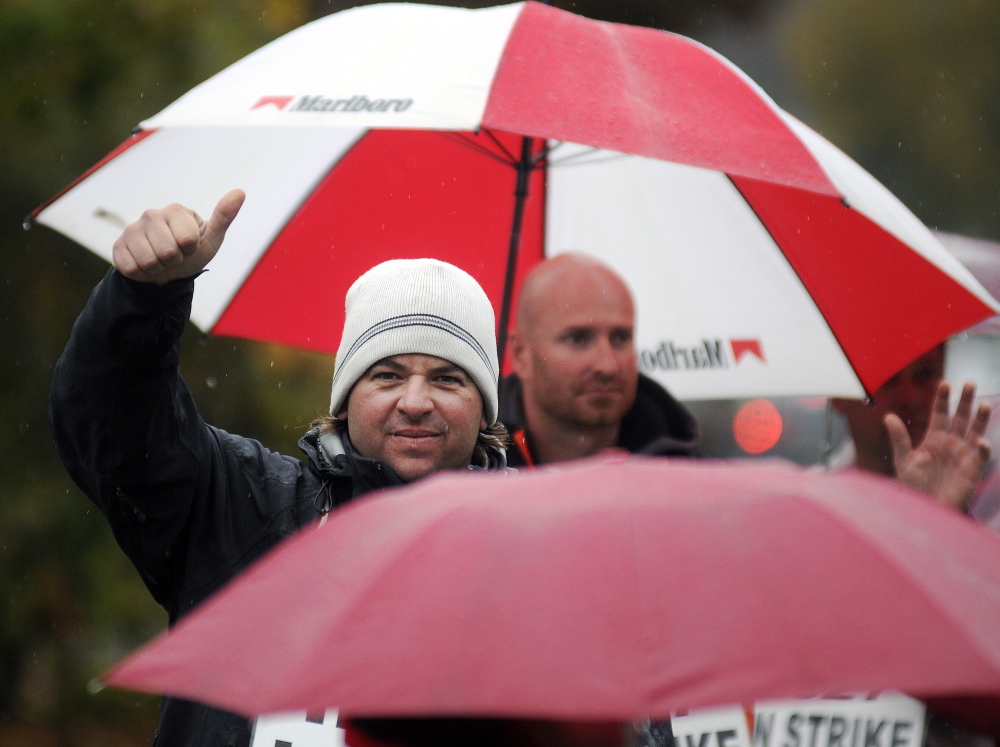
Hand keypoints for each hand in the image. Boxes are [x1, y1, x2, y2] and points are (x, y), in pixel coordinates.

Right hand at [112, 189, 245, 283]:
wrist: (166, 271)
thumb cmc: (192, 252)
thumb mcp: (211, 238)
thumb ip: (224, 216)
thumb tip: (240, 191)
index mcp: (176, 210)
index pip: (187, 240)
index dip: (190, 249)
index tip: (189, 246)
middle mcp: (151, 214)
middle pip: (167, 252)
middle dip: (174, 261)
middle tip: (174, 256)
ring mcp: (132, 229)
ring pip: (149, 261)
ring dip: (158, 268)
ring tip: (161, 260)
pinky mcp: (118, 246)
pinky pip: (132, 268)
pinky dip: (142, 273)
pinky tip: (145, 264)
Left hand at [887, 381, 991, 509]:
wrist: (926, 508)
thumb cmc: (914, 485)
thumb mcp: (903, 459)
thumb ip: (899, 438)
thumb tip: (888, 416)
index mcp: (934, 437)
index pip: (940, 413)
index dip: (943, 399)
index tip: (945, 383)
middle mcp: (951, 442)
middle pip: (960, 417)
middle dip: (965, 401)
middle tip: (969, 383)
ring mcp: (964, 454)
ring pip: (975, 431)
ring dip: (980, 418)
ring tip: (984, 403)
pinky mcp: (973, 468)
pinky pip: (981, 455)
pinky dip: (982, 448)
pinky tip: (980, 441)